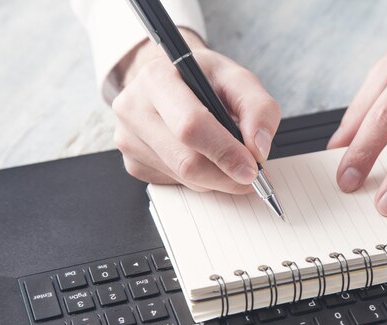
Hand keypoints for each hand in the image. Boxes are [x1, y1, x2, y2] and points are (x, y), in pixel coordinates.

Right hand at [112, 29, 280, 192]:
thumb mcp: (237, 79)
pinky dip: (200, 179)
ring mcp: (128, 138)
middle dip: (225, 175)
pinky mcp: (132, 162)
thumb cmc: (204, 80)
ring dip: (216, 178)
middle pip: (185, 161)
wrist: (173, 80)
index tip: (252, 167)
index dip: (225, 152)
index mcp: (157, 78)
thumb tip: (259, 149)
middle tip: (251, 175)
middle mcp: (133, 108)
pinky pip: (175, 183)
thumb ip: (258, 108)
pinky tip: (204, 158)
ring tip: (230, 160)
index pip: (191, 126)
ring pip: (183, 177)